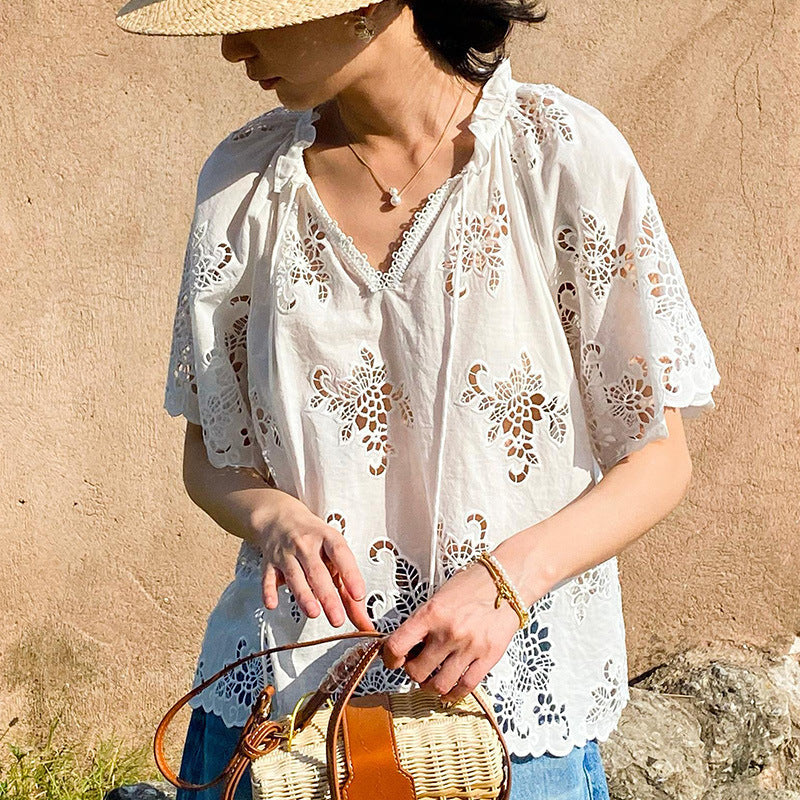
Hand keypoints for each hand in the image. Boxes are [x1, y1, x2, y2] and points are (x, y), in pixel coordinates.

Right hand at [251, 493, 374, 631]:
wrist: (280, 518)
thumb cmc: (313, 537)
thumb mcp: (334, 550)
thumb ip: (347, 584)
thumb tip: (362, 617)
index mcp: (328, 538)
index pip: (341, 555)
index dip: (351, 575)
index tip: (359, 595)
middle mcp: (306, 544)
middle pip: (318, 571)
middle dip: (328, 596)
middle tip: (337, 617)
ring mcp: (286, 553)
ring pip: (295, 575)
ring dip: (303, 595)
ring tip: (313, 612)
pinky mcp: (269, 563)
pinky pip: (268, 577)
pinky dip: (269, 591)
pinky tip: (272, 603)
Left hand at [381, 557, 520, 704]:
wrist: (506, 581)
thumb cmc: (471, 585)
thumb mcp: (439, 597)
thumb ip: (422, 622)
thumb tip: (406, 646)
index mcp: (431, 613)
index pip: (397, 646)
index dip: (389, 659)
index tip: (392, 660)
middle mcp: (448, 632)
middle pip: (417, 671)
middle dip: (413, 672)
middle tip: (417, 666)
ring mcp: (469, 647)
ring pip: (439, 685)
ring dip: (431, 686)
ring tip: (432, 679)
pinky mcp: (488, 657)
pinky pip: (466, 687)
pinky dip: (454, 694)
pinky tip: (449, 690)